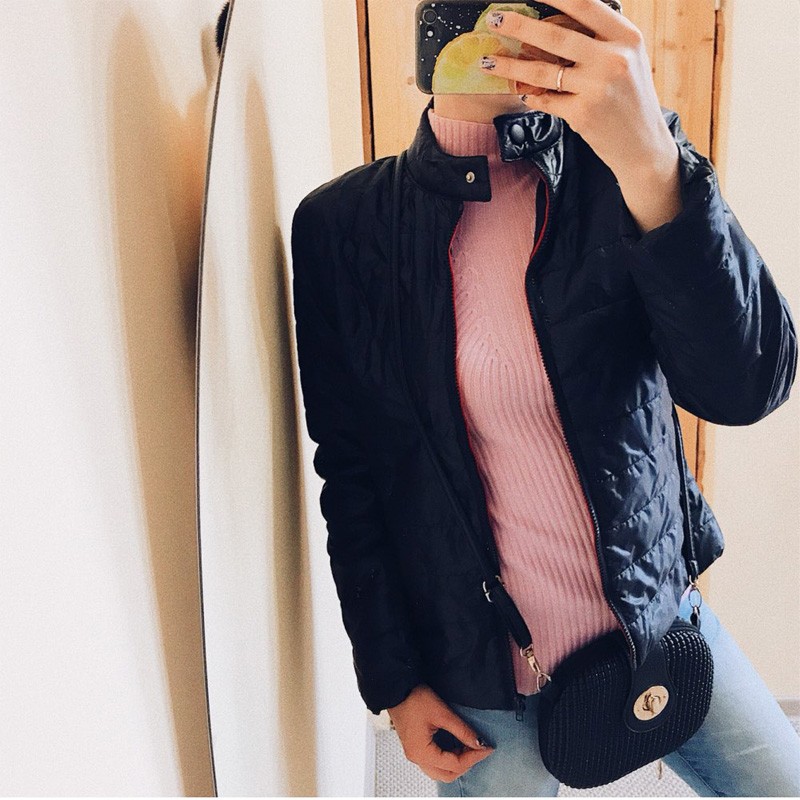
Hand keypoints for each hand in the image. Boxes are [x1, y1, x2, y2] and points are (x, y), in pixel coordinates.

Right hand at [386, 684, 494, 782]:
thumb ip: (462, 730)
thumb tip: (479, 742)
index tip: (486, 747)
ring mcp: (415, 753)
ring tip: (468, 746)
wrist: (396, 689)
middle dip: (466, 764)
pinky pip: (434, 762)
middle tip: (478, 749)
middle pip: (447, 774)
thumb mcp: (442, 713)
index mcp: (422, 752)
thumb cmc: (414, 699)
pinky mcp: (415, 747)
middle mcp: (417, 758)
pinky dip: (448, 758)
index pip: (454, 764)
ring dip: (457, 762)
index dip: (474, 757)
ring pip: (441, 771)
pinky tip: (455, 745)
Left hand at [477, 0, 678, 182]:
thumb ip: (599, 38)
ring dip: (509, 65)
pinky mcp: (582, 114)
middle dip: (518, 25)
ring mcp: (597, 87)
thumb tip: (553, 17)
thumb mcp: (627, 58)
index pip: (584, 4)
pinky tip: (521, 92)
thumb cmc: (629, 97)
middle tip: (494, 19)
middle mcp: (613, 58)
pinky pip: (546, 99)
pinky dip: (530, 95)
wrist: (642, 144)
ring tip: (487, 60)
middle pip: (554, 35)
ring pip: (542, 70)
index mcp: (626, 36)